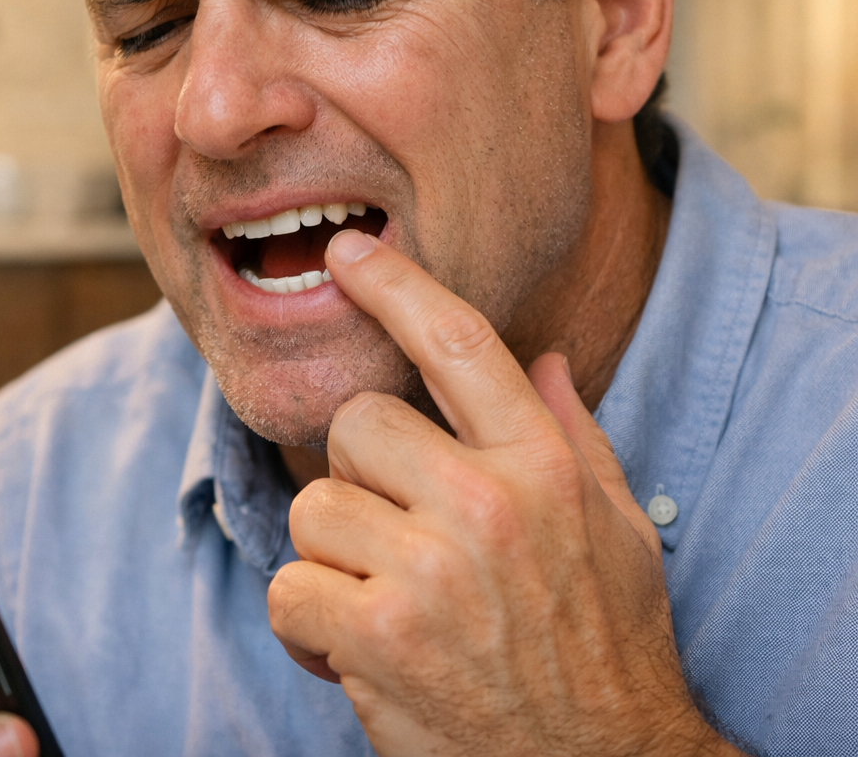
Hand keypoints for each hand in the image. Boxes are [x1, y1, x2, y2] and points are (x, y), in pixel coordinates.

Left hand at [267, 230, 742, 756]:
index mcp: (544, 467)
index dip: (395, 286)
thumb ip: (574, 438)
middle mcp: (487, 504)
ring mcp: (428, 570)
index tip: (348, 254)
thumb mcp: (620, 535)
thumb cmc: (605, 649)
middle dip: (358, 480)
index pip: (459, 344)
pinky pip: (287, 588)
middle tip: (396, 538)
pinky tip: (360, 652)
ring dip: (331, 562)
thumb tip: (545, 356)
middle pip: (354, 426)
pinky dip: (308, 628)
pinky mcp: (377, 635)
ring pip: (310, 510)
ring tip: (387, 604)